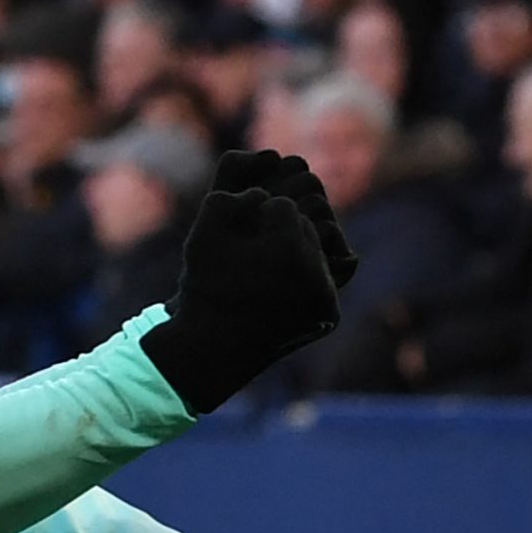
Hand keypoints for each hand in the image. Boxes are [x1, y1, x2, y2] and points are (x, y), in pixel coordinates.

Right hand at [138, 161, 341, 413]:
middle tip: (258, 248)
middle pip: (308, 225)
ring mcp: (326, 295)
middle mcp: (315, 271)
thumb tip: (266, 183)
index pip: (282, 205)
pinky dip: (308, 276)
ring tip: (270, 263)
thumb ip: (230, 192)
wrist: (212, 349)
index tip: (244, 233)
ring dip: (299, 248)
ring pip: (320, 250)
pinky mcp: (329, 314)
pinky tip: (283, 280)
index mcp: (286, 246)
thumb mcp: (202, 233)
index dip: (258, 215)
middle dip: (283, 230)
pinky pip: (327, 278)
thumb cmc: (203, 286)